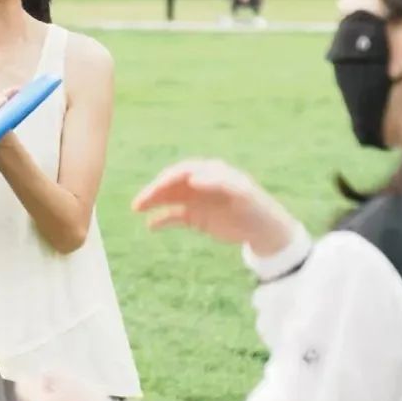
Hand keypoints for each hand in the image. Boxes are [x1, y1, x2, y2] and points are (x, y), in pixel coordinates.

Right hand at [132, 158, 294, 255]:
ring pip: (169, 198)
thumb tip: (191, 178)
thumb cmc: (256, 207)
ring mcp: (196, 200)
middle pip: (172, 183)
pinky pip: (174, 216)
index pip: (185, 170)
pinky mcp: (195, 217)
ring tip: (137, 208)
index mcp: (210, 172)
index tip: (160, 187)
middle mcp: (199, 184)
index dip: (171, 177)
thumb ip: (218, 182)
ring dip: (153, 201)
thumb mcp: (242, 193)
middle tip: (140, 200)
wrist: (265, 230)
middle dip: (155, 189)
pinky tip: (151, 225)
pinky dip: (162, 219)